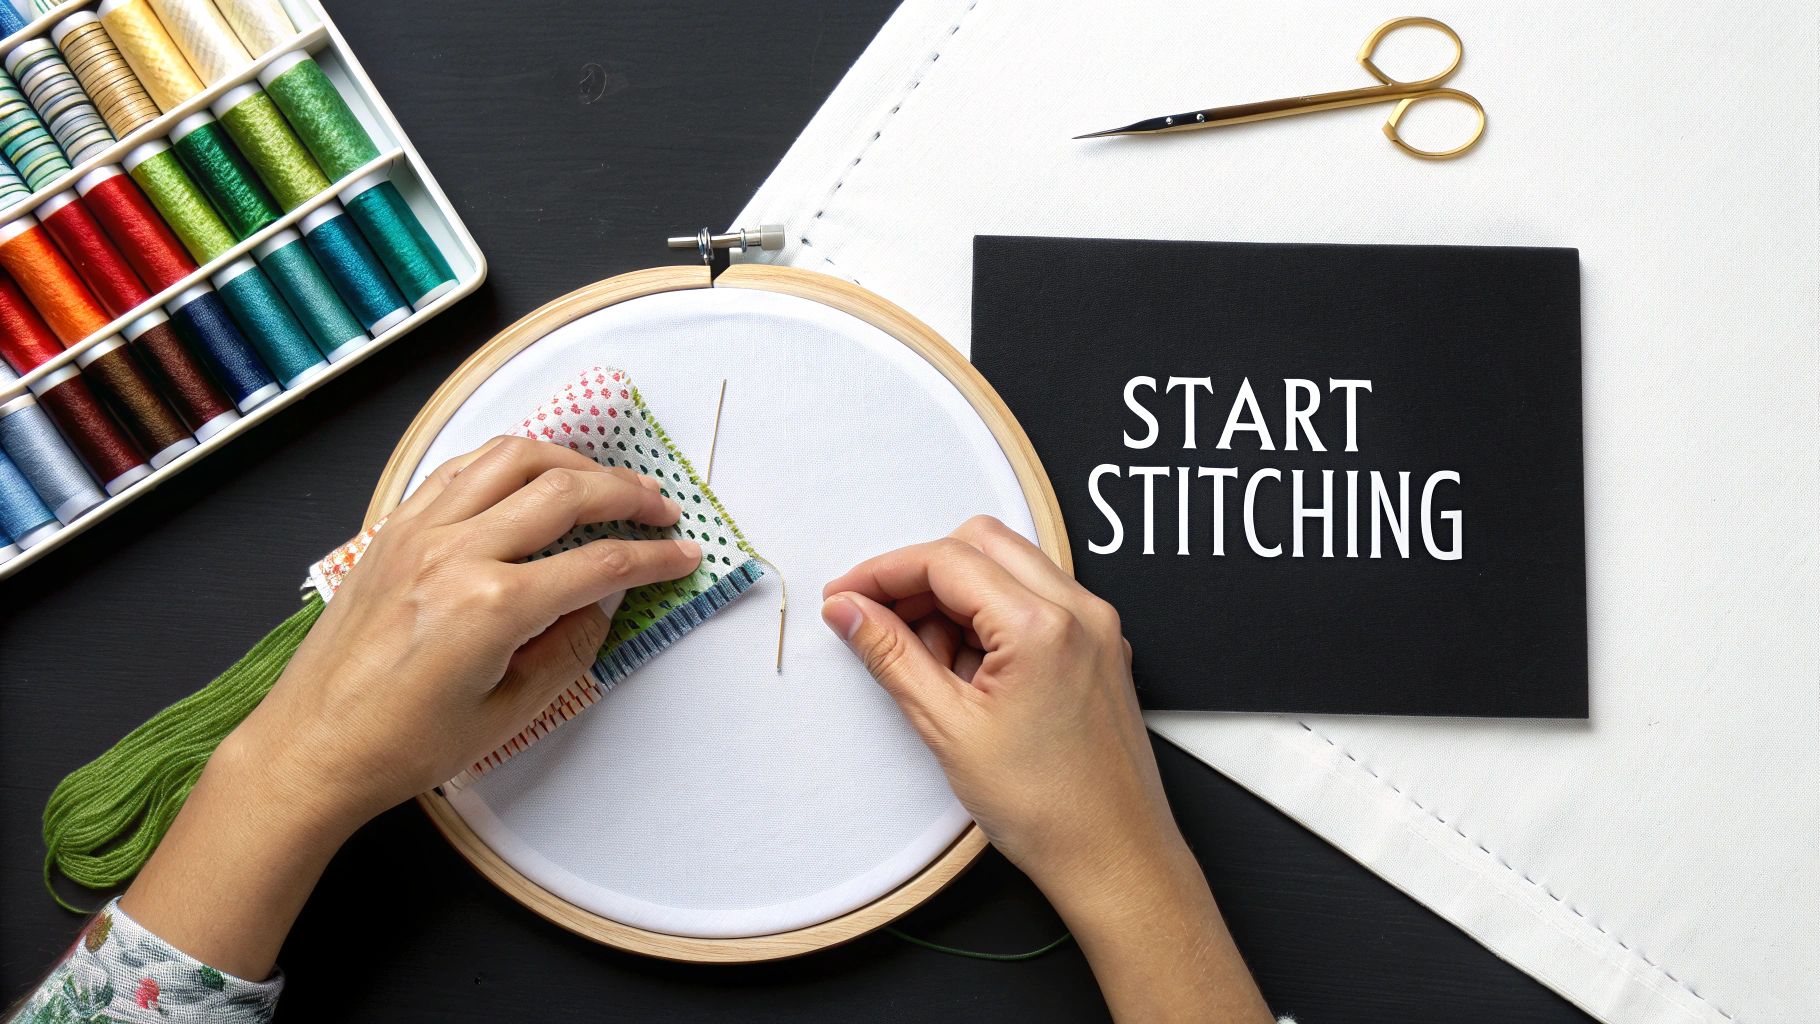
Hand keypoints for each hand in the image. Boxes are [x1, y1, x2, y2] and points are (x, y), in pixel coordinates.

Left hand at [234, 434, 702, 828]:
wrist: (310, 747)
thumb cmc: (400, 746)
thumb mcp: (506, 716)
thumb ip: (566, 652)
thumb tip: (599, 607)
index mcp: (491, 607)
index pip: (599, 564)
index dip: (654, 557)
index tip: (684, 555)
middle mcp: (455, 554)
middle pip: (564, 492)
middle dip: (626, 493)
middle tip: (661, 507)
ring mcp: (418, 533)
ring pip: (511, 458)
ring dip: (570, 460)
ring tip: (604, 480)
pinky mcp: (392, 530)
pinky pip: (460, 469)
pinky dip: (507, 462)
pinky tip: (531, 477)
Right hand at [819, 514, 1164, 892]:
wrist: (1114, 857)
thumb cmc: (1048, 809)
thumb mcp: (948, 728)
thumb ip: (891, 656)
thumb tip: (849, 611)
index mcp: (1044, 626)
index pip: (946, 559)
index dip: (883, 572)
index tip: (846, 595)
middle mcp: (1081, 611)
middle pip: (981, 544)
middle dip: (921, 575)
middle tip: (880, 621)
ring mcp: (1097, 626)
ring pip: (1009, 567)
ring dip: (956, 598)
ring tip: (932, 667)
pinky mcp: (1101, 646)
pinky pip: (1036, 600)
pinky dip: (991, 618)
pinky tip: (969, 674)